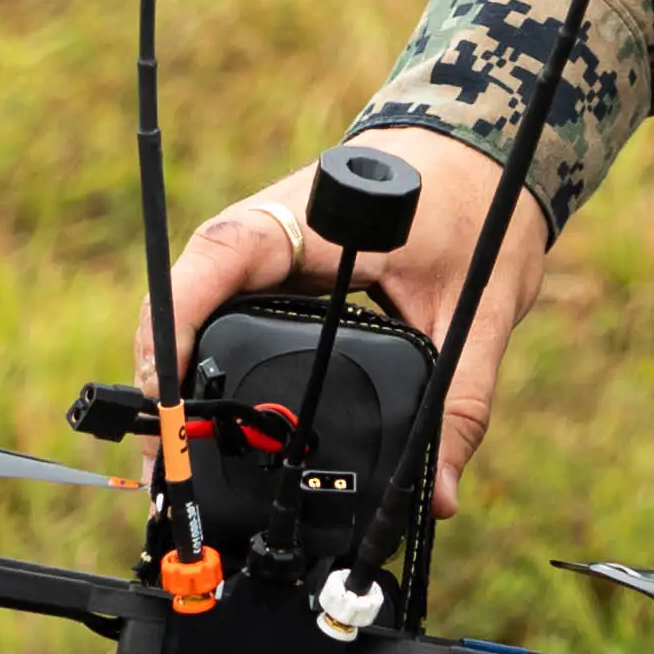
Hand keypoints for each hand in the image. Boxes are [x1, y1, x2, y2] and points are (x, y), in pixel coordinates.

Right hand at [146, 131, 550, 517]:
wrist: (485, 156)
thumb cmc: (482, 208)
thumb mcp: (479, 307)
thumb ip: (459, 401)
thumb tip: (437, 497)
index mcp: (319, 216)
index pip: (225, 252)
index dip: (181, 317)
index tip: (168, 391)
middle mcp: (277, 224)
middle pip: (192, 286)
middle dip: (168, 368)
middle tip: (169, 455)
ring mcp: (270, 241)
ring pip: (197, 296)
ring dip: (178, 363)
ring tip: (176, 445)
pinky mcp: (275, 261)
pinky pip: (222, 301)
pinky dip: (205, 349)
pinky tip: (203, 404)